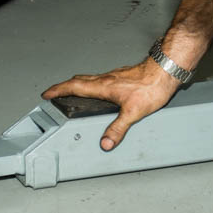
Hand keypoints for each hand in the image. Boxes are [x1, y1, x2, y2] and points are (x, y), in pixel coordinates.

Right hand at [41, 60, 179, 149]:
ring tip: (72, 90)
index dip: (58, 90)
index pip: (73, 86)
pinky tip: (100, 88)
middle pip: (78, 81)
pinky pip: (100, 78)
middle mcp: (106, 79)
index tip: (46, 94)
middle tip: (54, 92)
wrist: (166, 70)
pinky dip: (92, 83)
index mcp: (103, 86)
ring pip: (89, 78)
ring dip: (77, 83)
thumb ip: (117, 129)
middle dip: (64, 86)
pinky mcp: (123, 75)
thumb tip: (105, 143)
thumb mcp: (133, 113)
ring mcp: (114, 76)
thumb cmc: (152, 87)